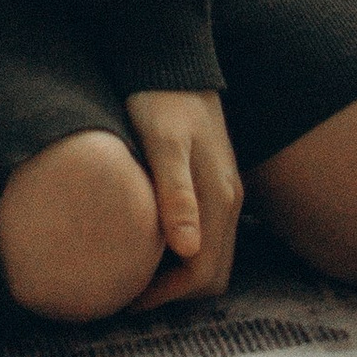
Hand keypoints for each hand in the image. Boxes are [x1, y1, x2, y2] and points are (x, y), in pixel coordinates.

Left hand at [124, 89, 241, 305]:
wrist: (172, 59)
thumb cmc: (159, 98)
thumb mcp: (163, 142)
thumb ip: (176, 192)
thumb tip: (189, 250)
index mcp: (219, 199)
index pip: (202, 272)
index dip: (167, 294)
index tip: (128, 297)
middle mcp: (229, 201)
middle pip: (211, 273)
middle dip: (174, 293)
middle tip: (127, 292)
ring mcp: (225, 192)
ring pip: (210, 256)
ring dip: (179, 275)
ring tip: (135, 274)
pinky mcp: (213, 182)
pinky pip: (205, 235)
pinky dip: (182, 253)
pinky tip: (149, 243)